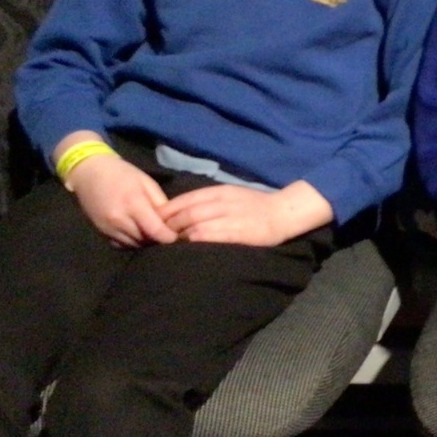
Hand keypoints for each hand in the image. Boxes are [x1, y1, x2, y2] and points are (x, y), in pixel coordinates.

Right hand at [67, 153, 178, 247]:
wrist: (89, 173)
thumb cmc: (122, 174)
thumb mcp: (147, 183)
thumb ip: (160, 204)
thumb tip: (172, 222)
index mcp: (133, 203)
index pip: (155, 230)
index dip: (169, 236)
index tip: (177, 235)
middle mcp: (119, 219)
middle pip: (146, 240)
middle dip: (158, 239)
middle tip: (166, 232)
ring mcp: (108, 228)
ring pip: (134, 245)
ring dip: (146, 241)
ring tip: (153, 232)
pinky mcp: (101, 232)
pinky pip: (121, 245)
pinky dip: (132, 242)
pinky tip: (138, 233)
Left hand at [158, 180, 332, 246]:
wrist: (283, 213)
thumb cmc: (256, 206)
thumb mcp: (232, 196)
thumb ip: (209, 201)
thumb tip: (183, 211)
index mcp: (220, 192)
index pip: (186, 199)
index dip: (167, 210)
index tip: (153, 219)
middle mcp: (222, 202)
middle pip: (187, 212)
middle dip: (169, 224)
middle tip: (157, 235)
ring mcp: (230, 216)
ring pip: (195, 223)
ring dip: (179, 234)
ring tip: (169, 243)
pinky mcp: (238, 232)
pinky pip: (211, 235)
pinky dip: (196, 239)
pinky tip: (188, 245)